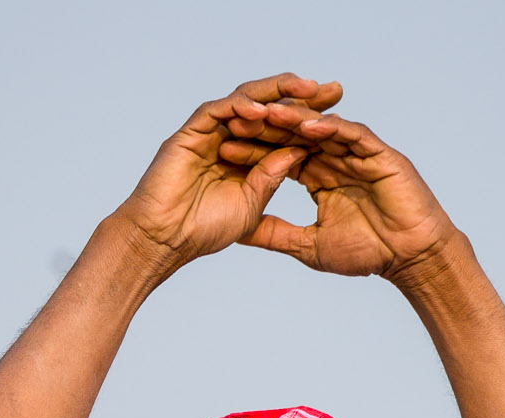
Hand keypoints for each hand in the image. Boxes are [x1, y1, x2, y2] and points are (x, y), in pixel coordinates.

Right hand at [114, 75, 342, 268]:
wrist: (163, 241)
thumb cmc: (202, 231)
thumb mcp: (249, 208)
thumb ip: (270, 179)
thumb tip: (297, 152)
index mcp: (245, 159)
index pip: (282, 133)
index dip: (310, 126)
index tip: (342, 120)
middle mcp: (229, 139)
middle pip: (270, 110)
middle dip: (302, 99)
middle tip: (334, 90)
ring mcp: (209, 133)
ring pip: (247, 101)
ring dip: (277, 93)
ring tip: (307, 89)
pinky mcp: (190, 131)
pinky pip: (219, 109)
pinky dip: (241, 106)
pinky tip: (265, 108)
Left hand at [224, 106, 455, 279]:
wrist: (410, 257)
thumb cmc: (368, 253)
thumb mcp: (308, 246)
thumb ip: (275, 234)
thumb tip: (239, 233)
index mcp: (319, 176)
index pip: (280, 157)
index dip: (253, 152)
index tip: (223, 149)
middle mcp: (335, 158)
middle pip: (294, 136)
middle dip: (266, 127)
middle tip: (236, 118)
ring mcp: (357, 151)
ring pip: (320, 128)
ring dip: (293, 119)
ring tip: (266, 112)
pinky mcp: (377, 152)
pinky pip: (350, 133)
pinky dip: (330, 128)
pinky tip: (307, 125)